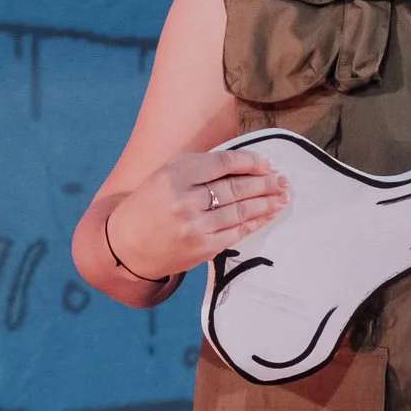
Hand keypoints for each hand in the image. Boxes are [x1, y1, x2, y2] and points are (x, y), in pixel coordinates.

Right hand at [104, 149, 290, 279]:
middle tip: (283, 180)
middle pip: (236, 187)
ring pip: (240, 210)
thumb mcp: (168, 173)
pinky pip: (237, 232)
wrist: (127, 244)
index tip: (268, 163)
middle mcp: (185, 199)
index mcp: (175, 174)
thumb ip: (202, 166)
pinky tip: (268, 215)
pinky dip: (255, 222)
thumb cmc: (152, 203)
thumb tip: (247, 165)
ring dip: (266, 203)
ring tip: (283, 196)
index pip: (224, 163)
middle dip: (264, 183)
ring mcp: (195, 226)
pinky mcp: (202, 248)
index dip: (251, 162)